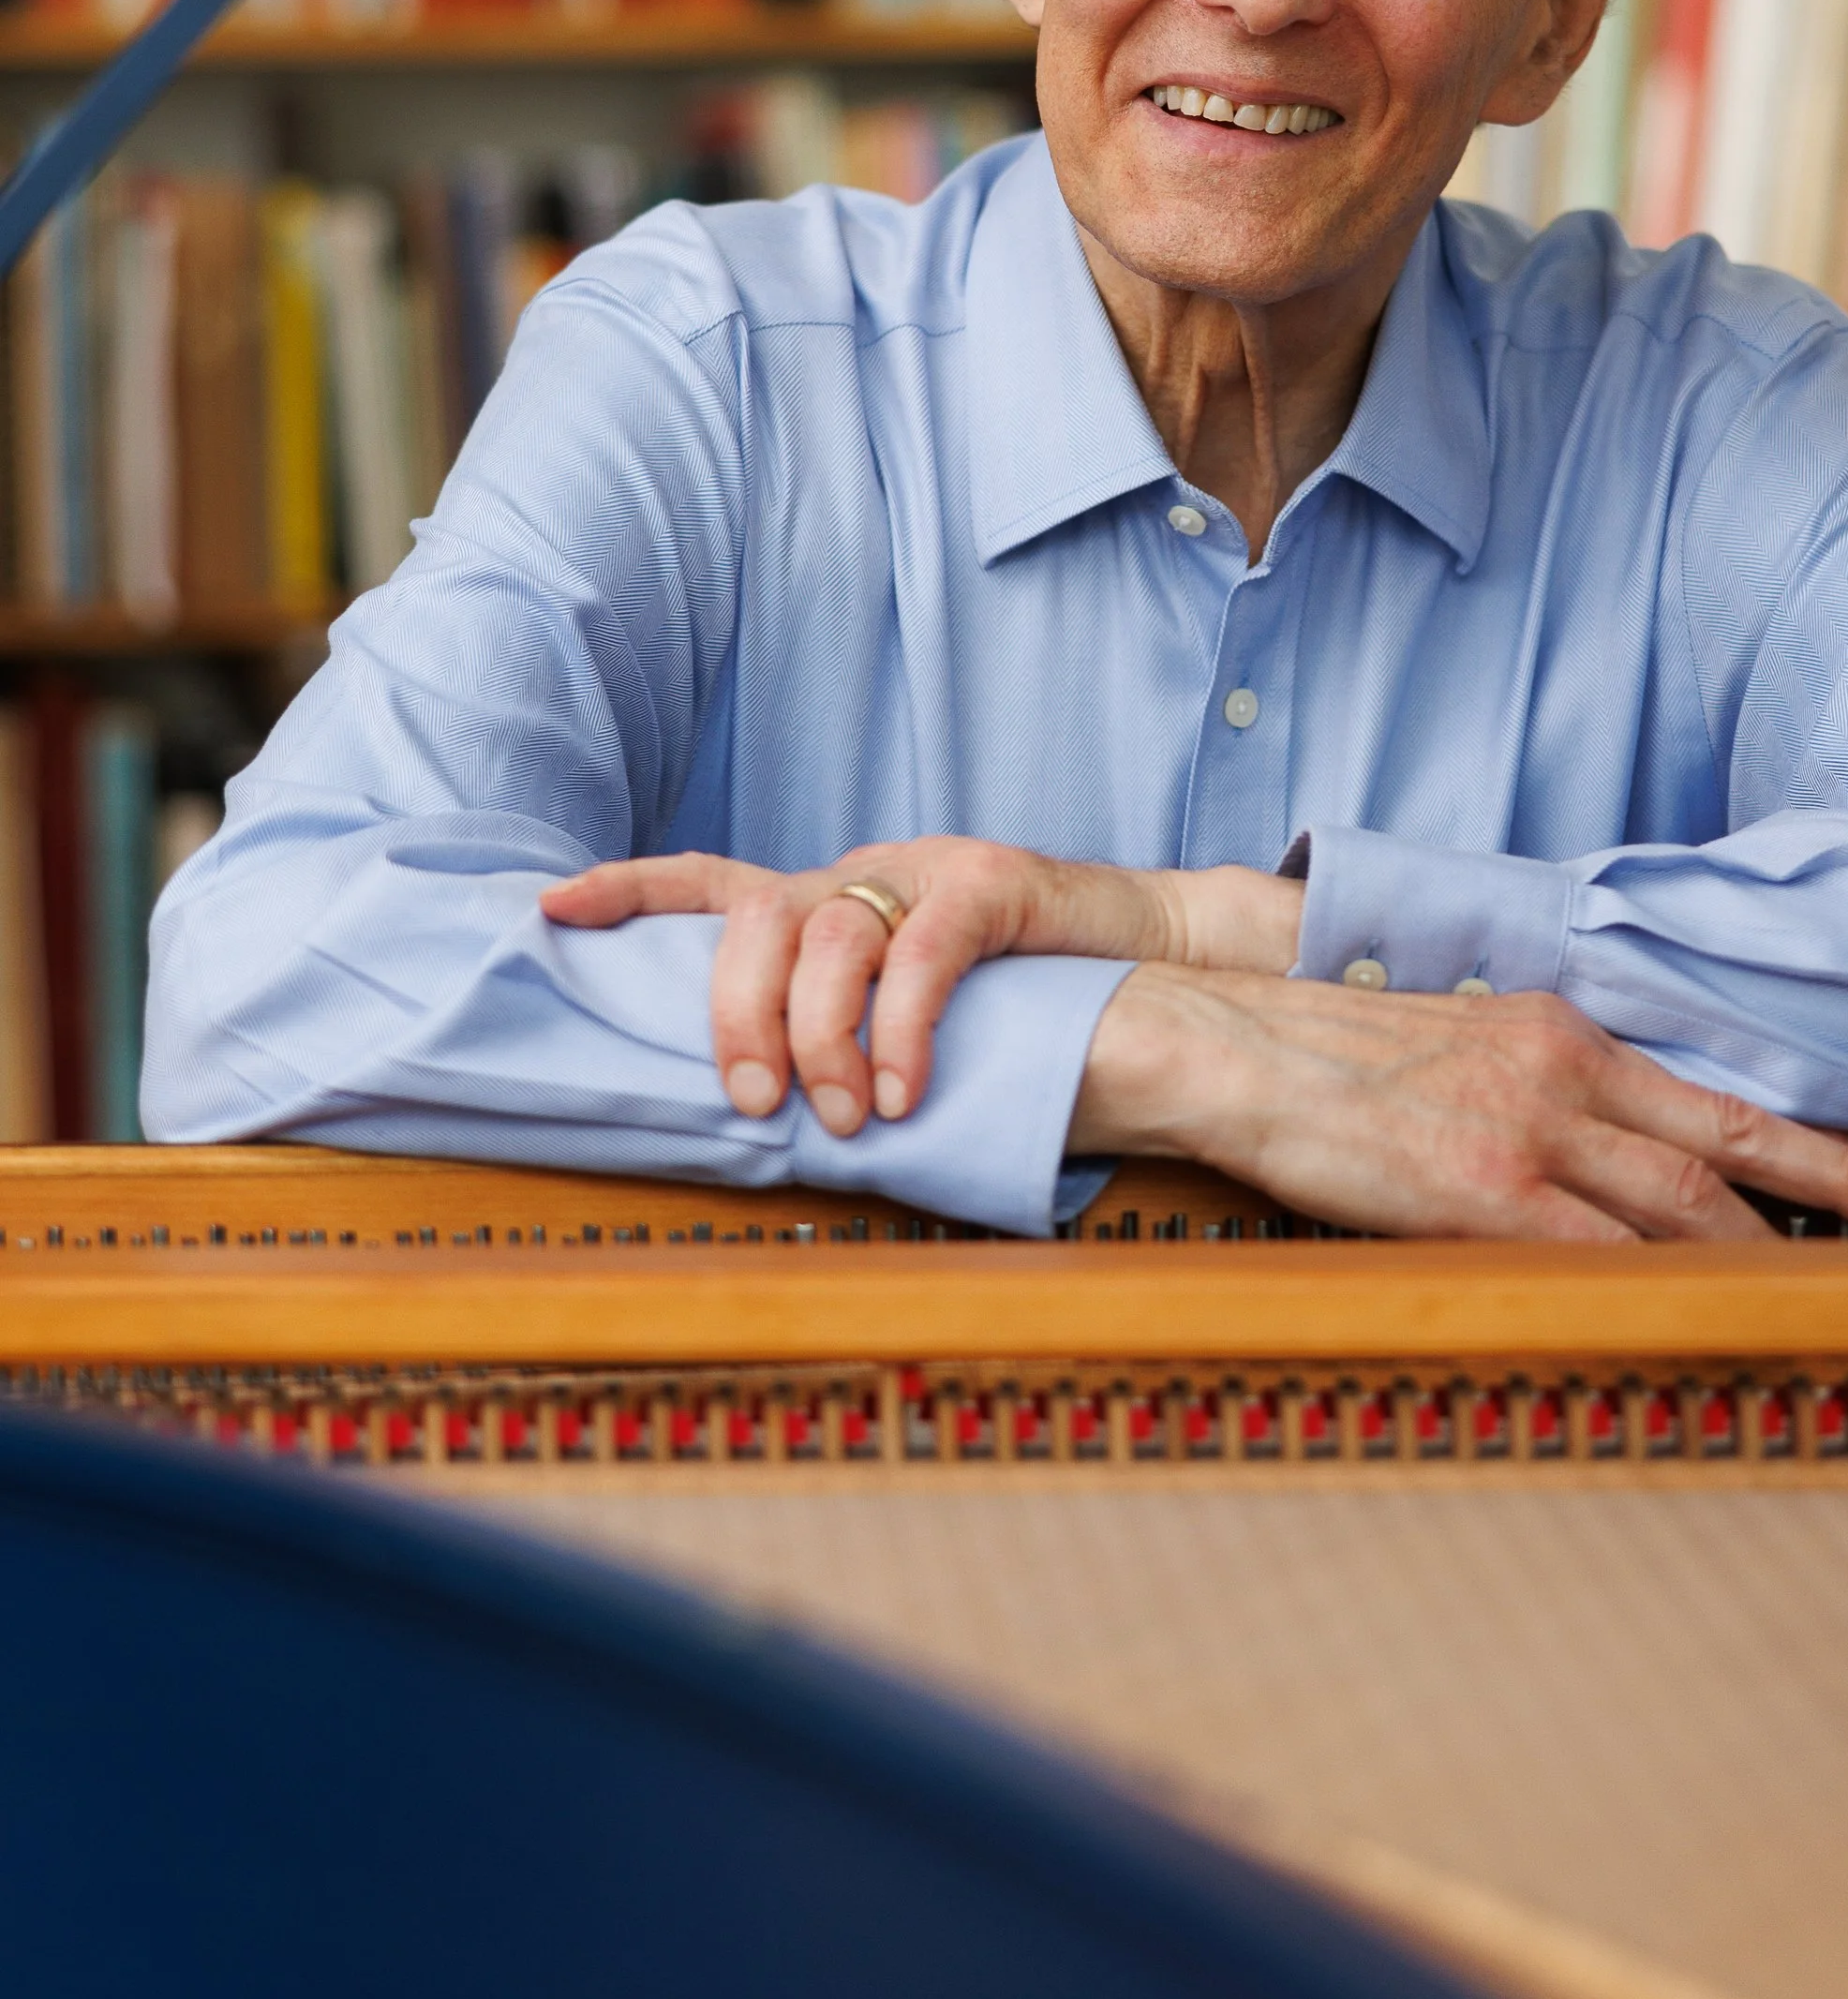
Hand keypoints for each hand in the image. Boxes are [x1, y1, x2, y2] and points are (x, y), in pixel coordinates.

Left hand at [540, 841, 1301, 1135]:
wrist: (1147, 960)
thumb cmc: (1015, 1008)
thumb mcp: (904, 1023)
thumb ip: (834, 1044)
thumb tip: (751, 1128)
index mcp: (829, 903)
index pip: (709, 879)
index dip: (628, 889)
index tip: (548, 908)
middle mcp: (864, 873)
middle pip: (754, 914)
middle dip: (734, 1012)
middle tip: (754, 1100)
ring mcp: (926, 870)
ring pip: (830, 932)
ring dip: (819, 1035)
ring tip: (841, 1114)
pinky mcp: (992, 882)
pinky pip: (924, 952)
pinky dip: (902, 1029)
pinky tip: (904, 1092)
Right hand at [1071, 965, 1847, 1240]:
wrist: (1224, 1041)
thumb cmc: (1320, 1046)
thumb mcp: (1452, 1039)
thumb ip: (1530, 1079)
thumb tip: (1590, 1138)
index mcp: (1556, 1032)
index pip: (1708, 1097)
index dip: (1808, 1143)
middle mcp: (1561, 1074)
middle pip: (1726, 1148)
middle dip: (1834, 1188)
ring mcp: (1527, 1134)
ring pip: (1681, 1206)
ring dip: (1762, 1251)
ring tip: (1834, 1287)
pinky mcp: (1480, 1192)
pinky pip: (1597, 1253)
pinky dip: (1663, 1286)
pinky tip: (1711, 1313)